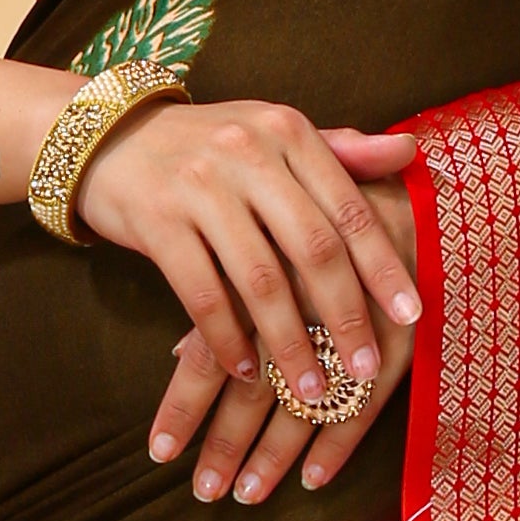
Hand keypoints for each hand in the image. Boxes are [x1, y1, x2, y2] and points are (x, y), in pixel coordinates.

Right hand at [145, 142, 421, 508]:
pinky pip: (201, 293)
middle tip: (366, 369)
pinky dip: (228, 340)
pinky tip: (247, 371)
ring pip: (259, 280)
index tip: (412, 316)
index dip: (383, 267)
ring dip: (289, 344)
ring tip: (310, 390)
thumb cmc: (208, 146)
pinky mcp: (156, 219)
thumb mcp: (274, 136)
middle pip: (312, 248)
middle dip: (344, 316)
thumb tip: (411, 151)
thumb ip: (342, 152)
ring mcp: (199, 185)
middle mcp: (248, 152)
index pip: (348, 208)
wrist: (107, 137)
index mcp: (289, 131)